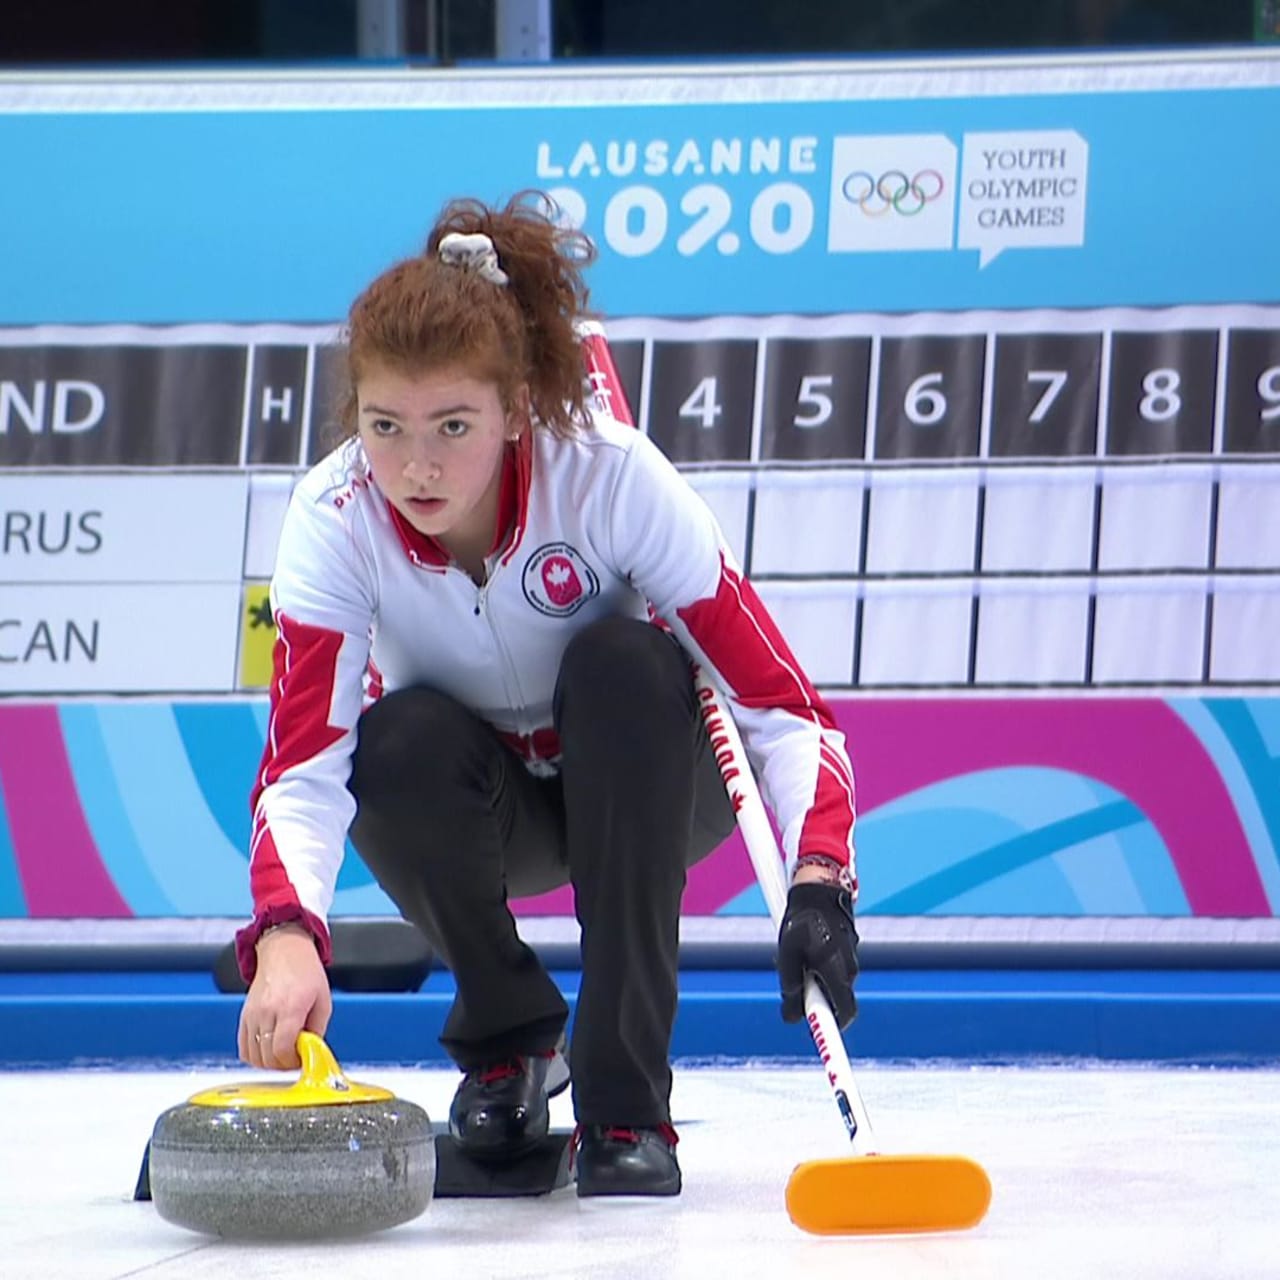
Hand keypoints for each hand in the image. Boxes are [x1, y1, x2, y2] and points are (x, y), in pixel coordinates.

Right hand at [237, 923, 332, 1069]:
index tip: (301, 1059)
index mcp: (291, 1007)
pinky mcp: (244, 1015)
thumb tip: (311, 1052)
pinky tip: (267, 1051)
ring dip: (268, 1062)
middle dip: (282, 1064)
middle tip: (293, 1058)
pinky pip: (243, 1047)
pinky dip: (254, 1055)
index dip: (291, 1062)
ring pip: (253, 1055)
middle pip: (267, 1056)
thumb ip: (318, 1029)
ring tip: (282, 1054)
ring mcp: (253, 1014)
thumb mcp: (323, 1000)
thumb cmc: (305, 972)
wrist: (284, 950)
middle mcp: (268, 1011)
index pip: (282, 1049)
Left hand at [776, 882, 858, 1030]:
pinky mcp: (848, 950)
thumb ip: (790, 988)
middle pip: (837, 1001)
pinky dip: (821, 969)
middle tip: (796, 987)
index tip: (831, 1048)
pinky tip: (806, 949)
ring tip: (797, 958)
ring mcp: (851, 958)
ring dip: (817, 982)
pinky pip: (834, 969)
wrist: (819, 888)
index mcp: (837, 971)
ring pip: (834, 984)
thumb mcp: (788, 955)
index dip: (837, 1032)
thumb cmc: (800, 921)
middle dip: (818, 1001)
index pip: (845, 1013)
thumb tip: (791, 1018)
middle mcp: (850, 968)